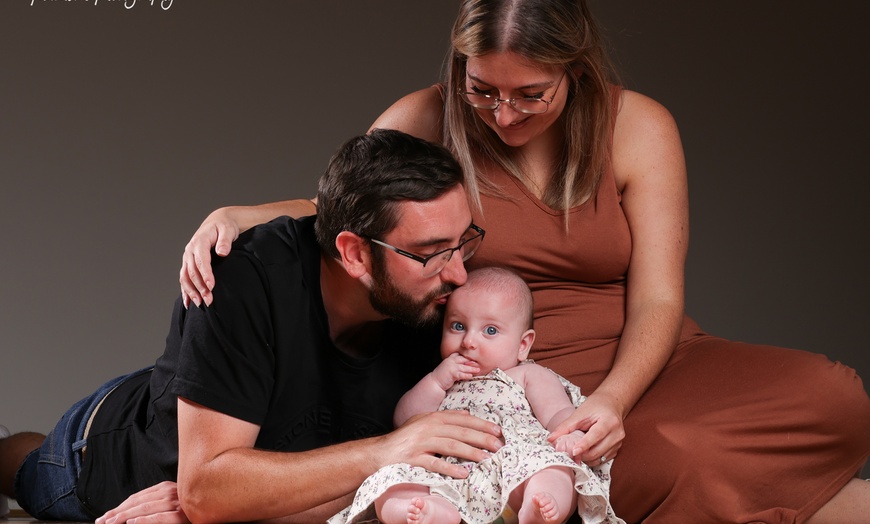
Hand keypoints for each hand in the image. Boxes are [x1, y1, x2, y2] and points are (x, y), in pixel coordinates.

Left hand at [95, 481, 187, 523]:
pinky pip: (160, 517)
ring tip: (111, 523)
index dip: (119, 506)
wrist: (216, 506)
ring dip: (125, 516)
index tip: (105, 516)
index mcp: (167, 487)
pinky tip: (131, 523)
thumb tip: (132, 513)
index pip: (137, 497)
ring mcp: (177, 503)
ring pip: (145, 509)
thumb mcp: (172, 502)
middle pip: (138, 502)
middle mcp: (171, 492)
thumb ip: (156, 502)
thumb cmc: (192, 509)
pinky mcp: (182, 516)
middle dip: (117, 512)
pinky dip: (145, 520)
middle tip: (102, 521)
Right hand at [179, 208, 239, 307]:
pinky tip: (188, 303)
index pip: (201, 260)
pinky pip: (184, 278)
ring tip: (200, 304)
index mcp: (199, 241)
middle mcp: (190, 250)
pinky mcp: (188, 263)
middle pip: (192, 271)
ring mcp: (187, 257)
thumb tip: (222, 252)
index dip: (206, 274)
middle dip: (200, 287)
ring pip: (185, 277)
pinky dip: (185, 291)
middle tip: (209, 300)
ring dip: (191, 291)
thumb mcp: (228, 230)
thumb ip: (225, 241)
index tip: (212, 286)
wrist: (218, 223)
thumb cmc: (225, 227)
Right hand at [381, 410, 502, 478]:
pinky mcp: (414, 458)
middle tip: (499, 445)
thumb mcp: (424, 421)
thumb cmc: (405, 437)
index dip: (481, 425)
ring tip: (486, 458)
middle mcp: (429, 428)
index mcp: (434, 418)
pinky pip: (434, 463)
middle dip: (482, 438)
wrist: (381, 451)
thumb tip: (466, 413)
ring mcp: (421, 443)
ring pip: (451, 446)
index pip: (463, 420)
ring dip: (471, 452)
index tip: (498, 431)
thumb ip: (445, 417)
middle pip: (460, 432)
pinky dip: (450, 468)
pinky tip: (463, 473)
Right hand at [430, 354, 479, 390]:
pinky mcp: (452, 373)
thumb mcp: (448, 368)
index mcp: (450, 359)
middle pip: (463, 360)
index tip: (473, 358)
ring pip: (464, 367)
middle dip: (471, 361)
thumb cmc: (442, 376)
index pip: (459, 355)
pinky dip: (466, 375)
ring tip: (478, 370)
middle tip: (478, 363)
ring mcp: (451, 367)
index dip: (466, 356)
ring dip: (471, 369)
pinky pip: (461, 374)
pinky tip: (470, 376)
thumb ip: (455, 365)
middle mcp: (450, 361)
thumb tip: (466, 366)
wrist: (434, 382)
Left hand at [547, 392, 624, 466]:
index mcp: (609, 421)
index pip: (596, 436)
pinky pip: (602, 459)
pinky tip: (584, 451)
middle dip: (581, 454)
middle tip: (567, 453)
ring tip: (575, 450)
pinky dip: (591, 458)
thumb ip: (566, 427)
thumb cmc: (596, 406)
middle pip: (597, 451)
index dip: (584, 445)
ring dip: (585, 458)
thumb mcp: (580, 413)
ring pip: (599, 458)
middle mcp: (617, 434)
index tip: (573, 451)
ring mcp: (618, 443)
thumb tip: (550, 439)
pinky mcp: (616, 449)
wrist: (611, 404)